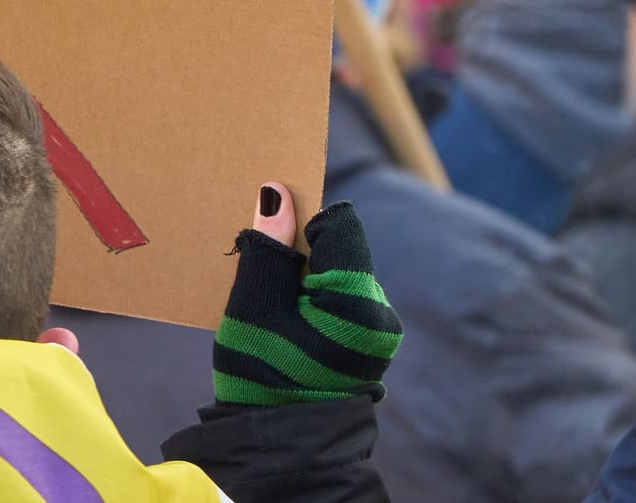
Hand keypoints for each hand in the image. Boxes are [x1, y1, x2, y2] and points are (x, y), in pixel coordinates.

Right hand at [211, 183, 401, 406]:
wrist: (281, 443)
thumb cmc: (262, 374)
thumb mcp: (254, 306)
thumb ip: (269, 248)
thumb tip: (276, 192)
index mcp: (358, 301)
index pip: (338, 226)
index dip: (300, 222)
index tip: (270, 239)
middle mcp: (381, 311)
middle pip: (339, 251)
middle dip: (300, 255)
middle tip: (264, 285)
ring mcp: (380, 329)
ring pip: (339, 275)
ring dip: (304, 279)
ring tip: (273, 312)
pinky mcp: (371, 343)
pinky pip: (342, 301)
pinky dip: (313, 301)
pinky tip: (287, 326)